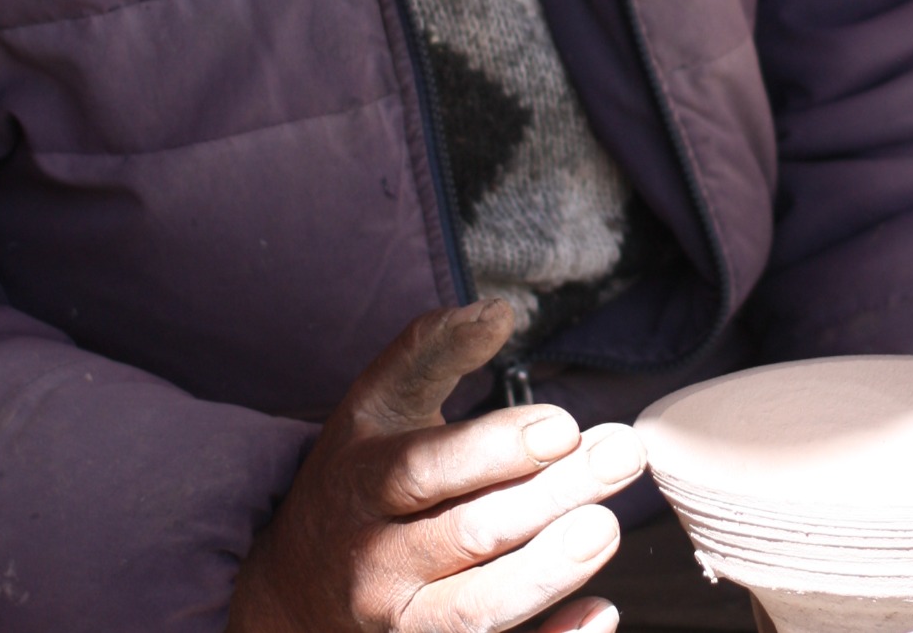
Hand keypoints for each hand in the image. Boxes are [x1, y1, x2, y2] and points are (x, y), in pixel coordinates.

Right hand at [227, 298, 644, 632]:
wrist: (292, 592)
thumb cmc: (352, 481)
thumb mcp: (373, 407)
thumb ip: (432, 351)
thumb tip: (501, 311)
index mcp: (362, 484)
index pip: (426, 468)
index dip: (494, 448)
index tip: (563, 425)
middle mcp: (375, 560)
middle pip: (469, 533)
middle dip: (551, 495)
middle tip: (620, 456)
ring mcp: (400, 623)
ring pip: (479, 609)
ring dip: (549, 572)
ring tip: (607, 527)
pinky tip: (602, 612)